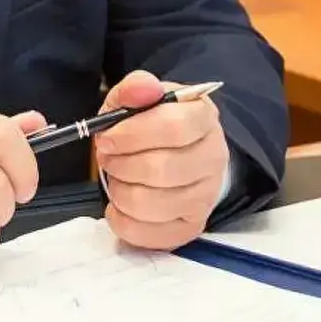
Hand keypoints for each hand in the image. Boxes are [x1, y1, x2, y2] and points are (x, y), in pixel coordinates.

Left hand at [94, 70, 229, 250]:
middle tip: (108, 158)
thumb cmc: (153, 126)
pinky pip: (150, 235)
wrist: (178, 154)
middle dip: (121, 164)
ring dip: (120, 191)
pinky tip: (120, 204)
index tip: (107, 138)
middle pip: (162, 169)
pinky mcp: (191, 227)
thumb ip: (135, 88)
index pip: (174, 128)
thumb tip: (141, 87)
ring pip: (152, 204)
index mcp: (203, 118)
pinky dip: (123, 221)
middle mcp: (213, 158)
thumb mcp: (139, 99)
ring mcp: (205, 197)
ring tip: (117, 178)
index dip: (132, 134)